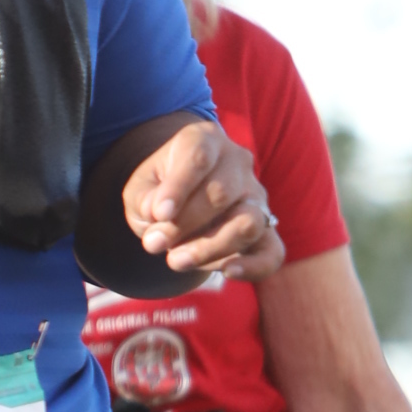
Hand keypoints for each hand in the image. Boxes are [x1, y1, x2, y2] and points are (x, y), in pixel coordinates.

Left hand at [121, 122, 279, 280]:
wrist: (180, 201)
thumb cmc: (158, 190)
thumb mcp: (140, 189)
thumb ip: (144, 199)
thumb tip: (158, 215)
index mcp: (205, 140)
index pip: (199, 158)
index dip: (179, 187)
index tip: (159, 214)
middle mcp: (238, 163)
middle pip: (221, 194)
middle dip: (183, 224)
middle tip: (153, 243)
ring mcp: (256, 196)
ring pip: (248, 222)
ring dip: (210, 247)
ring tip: (175, 261)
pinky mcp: (265, 230)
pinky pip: (272, 252)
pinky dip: (254, 266)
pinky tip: (228, 272)